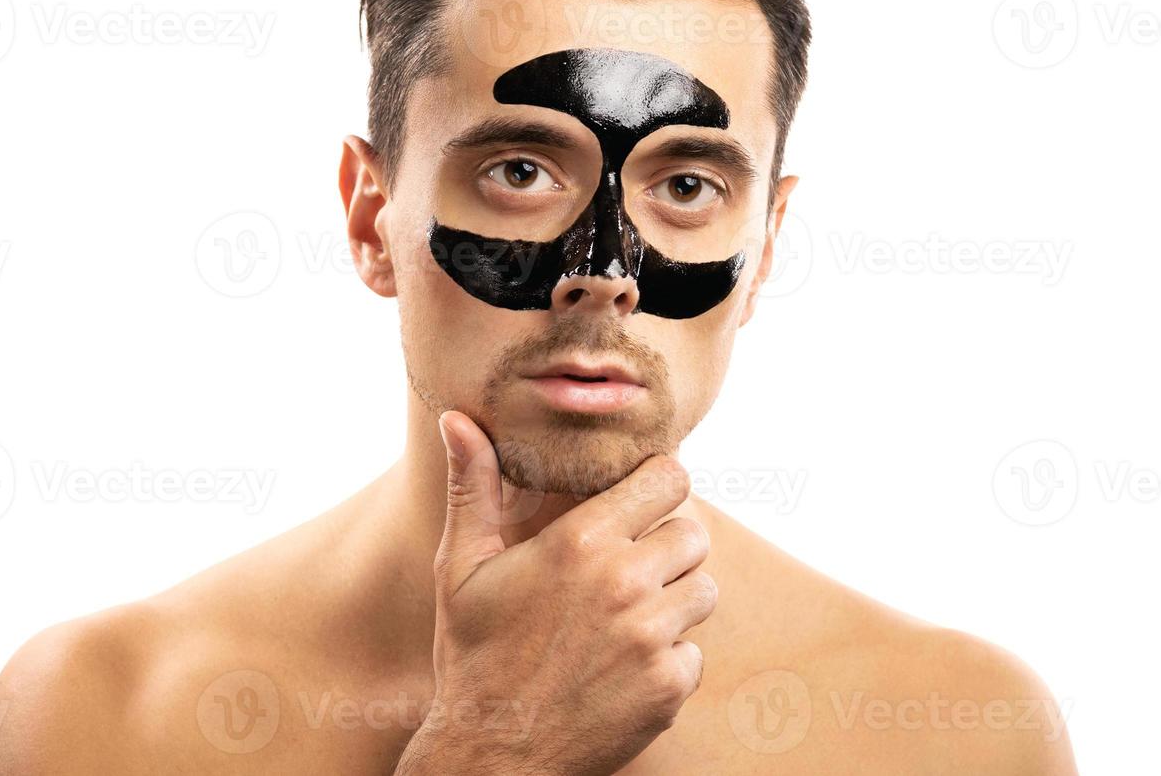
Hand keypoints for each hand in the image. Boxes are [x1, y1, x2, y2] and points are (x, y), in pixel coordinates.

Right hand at [395, 411, 715, 775]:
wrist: (490, 755)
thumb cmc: (473, 654)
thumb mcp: (462, 567)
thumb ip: (473, 486)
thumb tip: (457, 418)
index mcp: (581, 541)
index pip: (668, 478)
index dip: (659, 484)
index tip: (642, 500)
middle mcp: (626, 583)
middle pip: (694, 531)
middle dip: (668, 543)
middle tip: (630, 566)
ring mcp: (653, 638)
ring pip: (704, 590)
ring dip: (674, 599)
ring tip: (625, 617)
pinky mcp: (670, 687)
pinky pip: (694, 651)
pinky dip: (668, 657)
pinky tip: (622, 667)